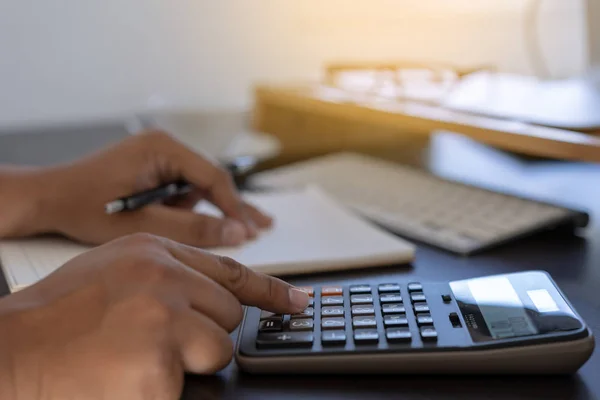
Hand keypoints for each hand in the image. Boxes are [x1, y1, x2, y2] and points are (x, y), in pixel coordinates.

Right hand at [0, 233, 309, 399]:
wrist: (13, 349)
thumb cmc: (60, 314)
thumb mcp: (117, 270)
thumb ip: (169, 273)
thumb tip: (215, 293)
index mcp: (155, 253)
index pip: (231, 270)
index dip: (271, 290)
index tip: (300, 302)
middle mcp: (164, 279)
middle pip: (228, 314)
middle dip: (205, 333)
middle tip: (157, 340)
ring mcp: (163, 320)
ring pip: (218, 349)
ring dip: (188, 361)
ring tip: (140, 358)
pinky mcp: (158, 366)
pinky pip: (189, 384)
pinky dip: (164, 388)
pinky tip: (127, 377)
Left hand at [1, 130, 271, 246]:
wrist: (47, 198)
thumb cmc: (85, 206)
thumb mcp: (144, 224)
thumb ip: (194, 227)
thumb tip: (237, 232)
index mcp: (162, 148)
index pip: (212, 177)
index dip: (234, 207)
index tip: (251, 231)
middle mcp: (164, 148)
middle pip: (210, 180)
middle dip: (232, 207)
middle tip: (263, 225)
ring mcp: (157, 158)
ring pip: (197, 188)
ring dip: (207, 211)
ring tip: (228, 228)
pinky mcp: (152, 170)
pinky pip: (181, 191)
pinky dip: (189, 209)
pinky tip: (196, 223)